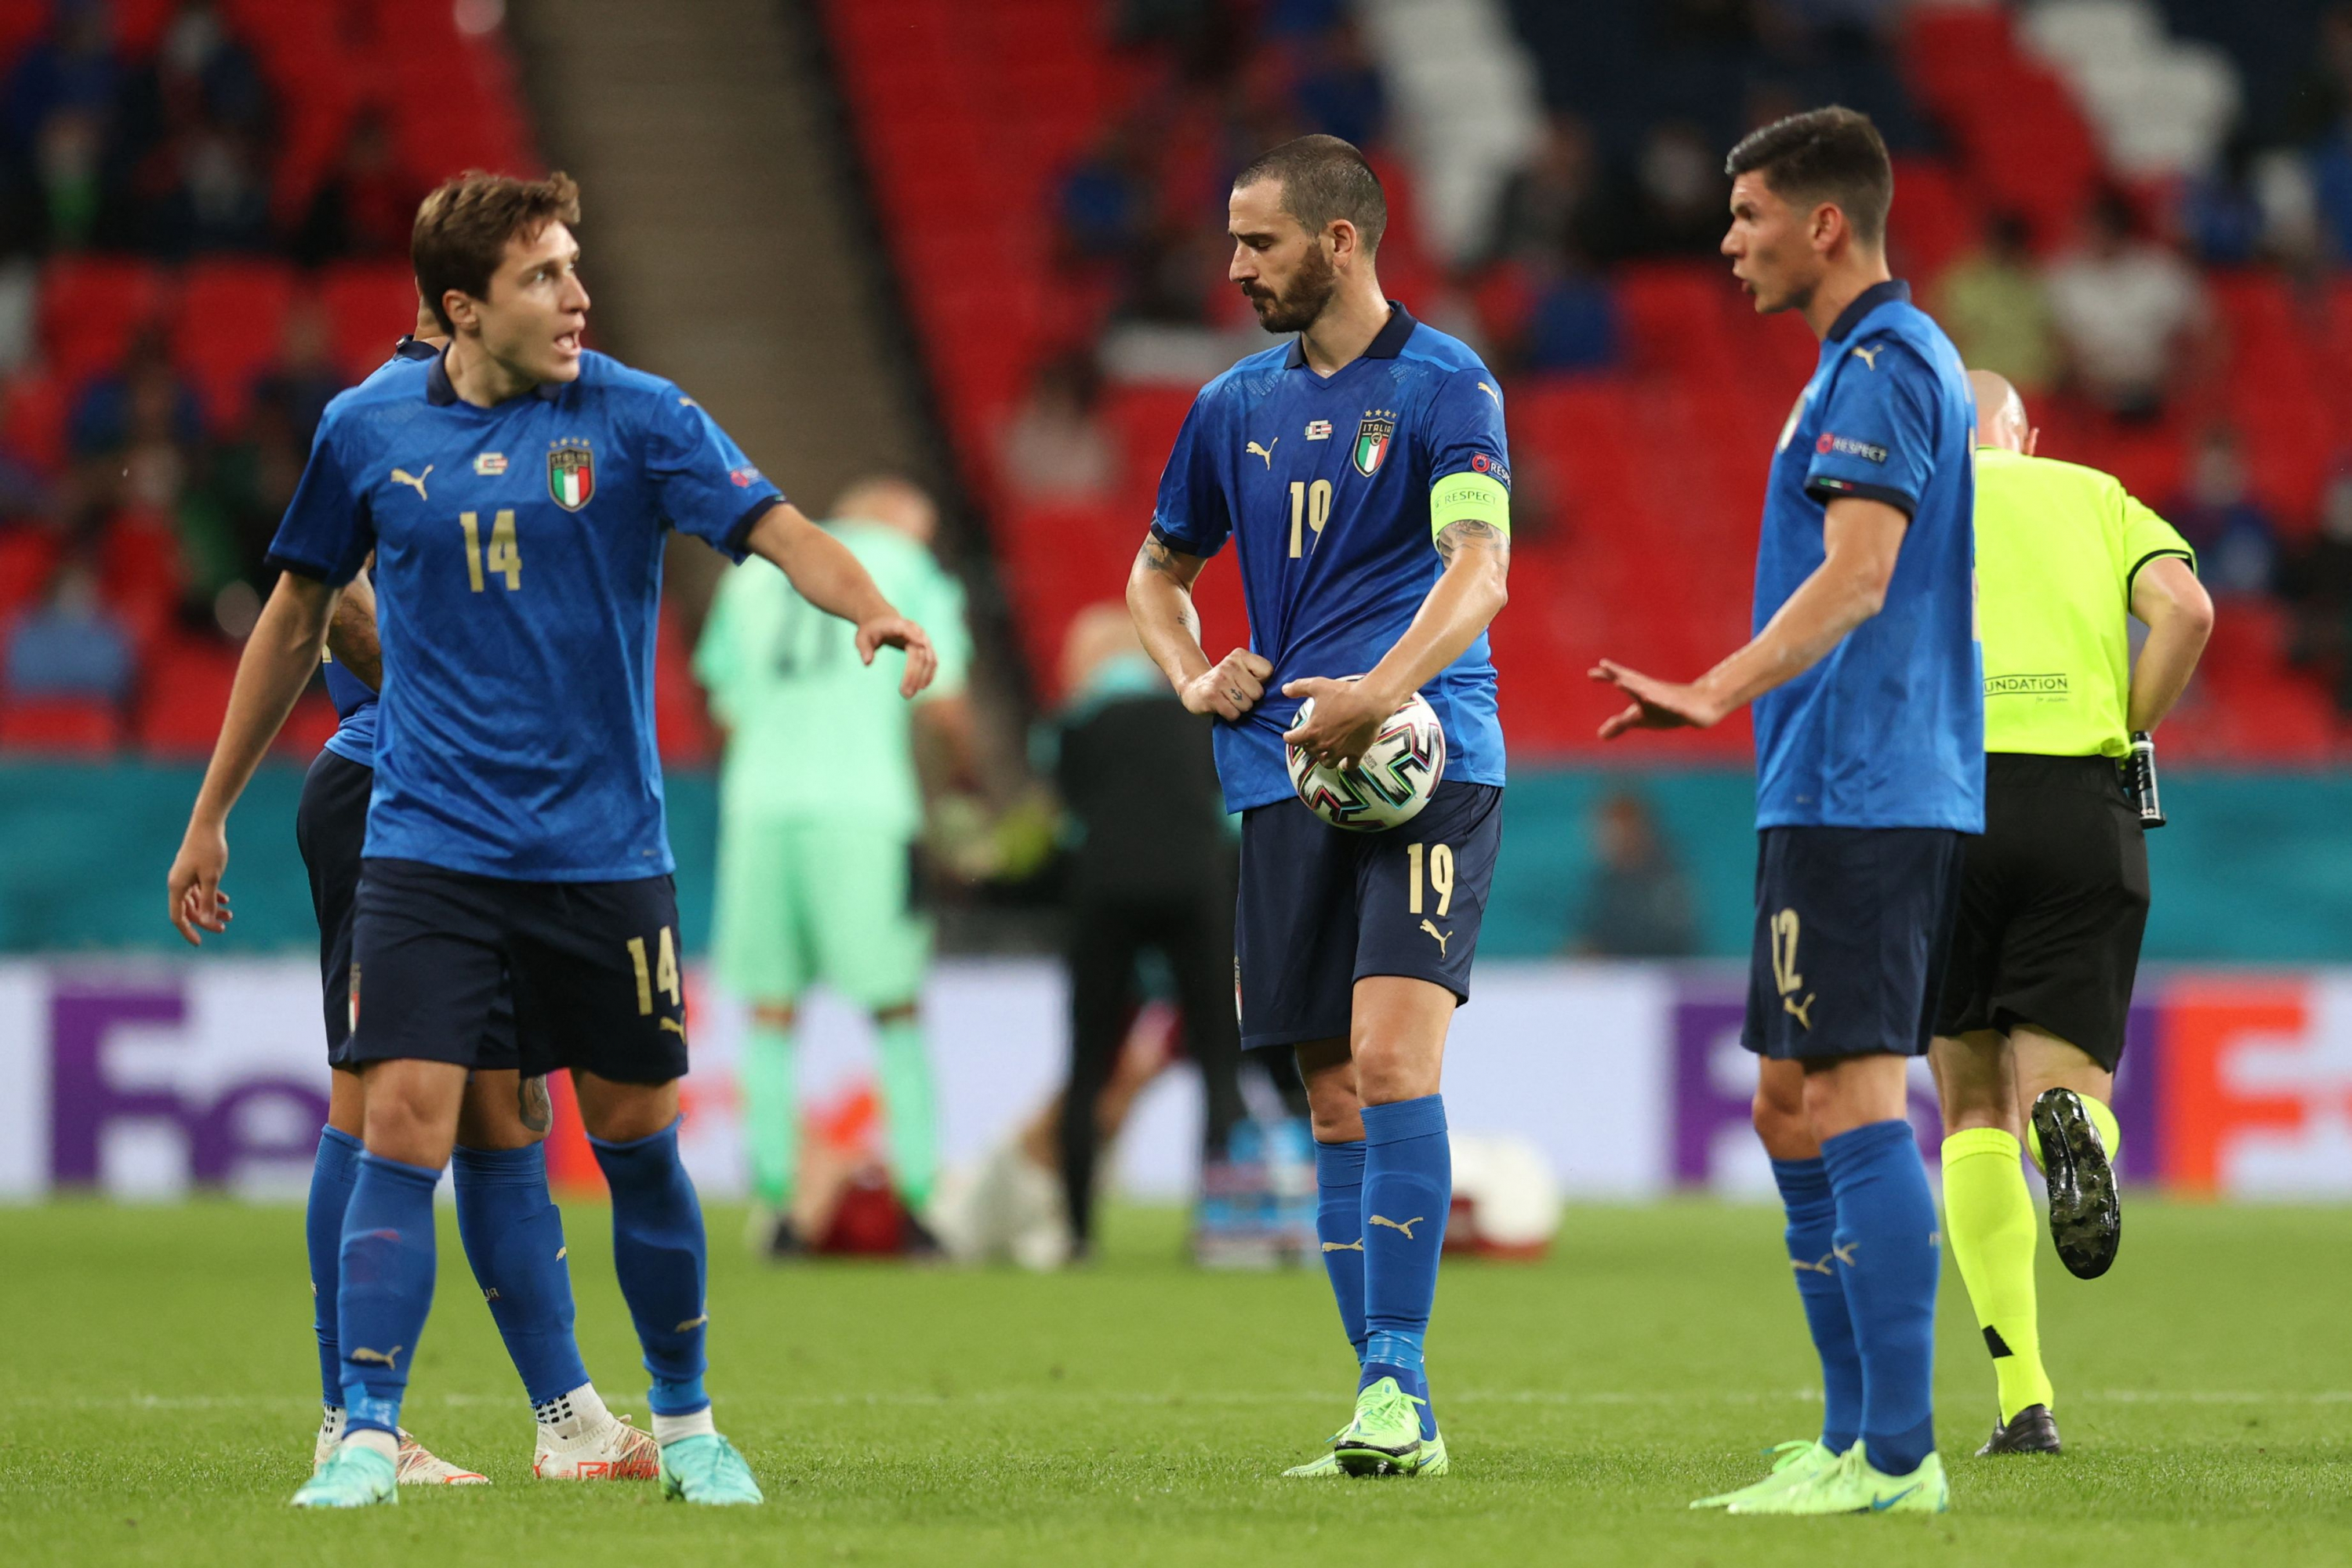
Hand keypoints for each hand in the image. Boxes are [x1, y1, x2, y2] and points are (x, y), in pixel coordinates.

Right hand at [166, 820, 231, 946]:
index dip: (188, 931)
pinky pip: (199, 890)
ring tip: (230, 914)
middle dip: (205, 920)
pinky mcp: (192, 870)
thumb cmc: (209, 850)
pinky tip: (225, 900)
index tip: (200, 943)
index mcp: (177, 887)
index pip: (178, 917)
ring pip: (195, 900)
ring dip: (211, 909)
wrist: (207, 825)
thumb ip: (208, 900)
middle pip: (188, 910)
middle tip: (225, 927)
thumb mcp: (212, 878)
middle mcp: (177, 883)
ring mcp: (184, 877)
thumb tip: (207, 921)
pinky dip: (211, 897)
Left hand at [857, 615, 937, 698]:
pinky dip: (929, 674)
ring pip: (929, 659)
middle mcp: (915, 630)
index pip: (909, 631)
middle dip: (914, 674)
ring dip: (923, 678)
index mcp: (899, 625)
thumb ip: (863, 648)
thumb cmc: (871, 630)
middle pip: (920, 653)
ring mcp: (923, 638)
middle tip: (906, 694)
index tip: (920, 652)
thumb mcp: (861, 637)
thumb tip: (867, 662)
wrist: (882, 619)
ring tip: (911, 694)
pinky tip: (922, 687)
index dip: (916, 640)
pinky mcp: (926, 647)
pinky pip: (932, 661)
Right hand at [1179, 648, 1271, 720]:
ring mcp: (1219, 679)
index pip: (1268, 672)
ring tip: (1229, 700)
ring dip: (1239, 708)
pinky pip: (1233, 713)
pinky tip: (1222, 706)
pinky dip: (1230, 715)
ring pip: (1246, 705)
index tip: (1248, 683)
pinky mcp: (1211, 695)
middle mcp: (1230, 664)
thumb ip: (1258, 674)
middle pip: (1258, 693)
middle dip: (1250, 699)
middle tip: (1237, 694)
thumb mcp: (1241, 669)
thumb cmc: (1224, 682)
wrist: (1194, 687)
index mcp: (1240, 655)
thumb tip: (1281, 688)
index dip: (1261, 683)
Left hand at [1281, 674, 1393, 770]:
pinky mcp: (1356, 753)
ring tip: (1324, 754)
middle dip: (1307, 745)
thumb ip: (1299, 687)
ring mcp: (1340, 751)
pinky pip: (1349, 766)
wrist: (1370, 701)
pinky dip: (1346, 766)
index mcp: (1312, 730)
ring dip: (1323, 758)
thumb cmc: (1343, 693)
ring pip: (1326, 762)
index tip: (1288, 736)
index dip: (1289, 737)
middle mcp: (1323, 744)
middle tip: (1309, 740)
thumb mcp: (1317, 686)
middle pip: (1309, 751)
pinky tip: (1345, 764)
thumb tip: (1284, 689)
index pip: (1293, 740)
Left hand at [1590, 659, 1724, 739]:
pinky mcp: (1685, 711)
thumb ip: (1620, 724)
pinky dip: (1669, 706)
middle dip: (1621, 677)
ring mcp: (1670, 700)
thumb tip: (1600, 736)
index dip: (1608, 675)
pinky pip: (1677, 709)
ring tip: (1627, 686)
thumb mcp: (1641, 719)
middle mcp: (1654, 693)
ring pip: (1654, 695)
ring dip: (1641, 690)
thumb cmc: (1666, 709)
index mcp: (1642, 692)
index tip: (1591, 672)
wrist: (1702, 705)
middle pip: (1635, 683)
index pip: (1623, 681)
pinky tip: (1663, 705)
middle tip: (1605, 666)